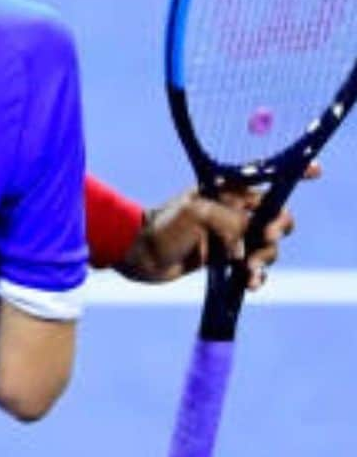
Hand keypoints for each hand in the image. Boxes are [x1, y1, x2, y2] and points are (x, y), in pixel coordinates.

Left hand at [116, 164, 318, 286]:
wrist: (139, 255)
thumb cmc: (164, 226)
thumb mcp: (200, 213)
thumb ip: (233, 222)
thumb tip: (249, 244)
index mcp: (227, 190)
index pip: (264, 176)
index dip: (293, 173)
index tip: (316, 172)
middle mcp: (232, 211)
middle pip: (275, 217)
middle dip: (276, 229)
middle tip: (262, 239)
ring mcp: (229, 236)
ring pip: (267, 247)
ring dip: (264, 259)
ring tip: (247, 270)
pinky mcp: (224, 260)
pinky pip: (252, 269)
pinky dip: (255, 277)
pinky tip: (249, 283)